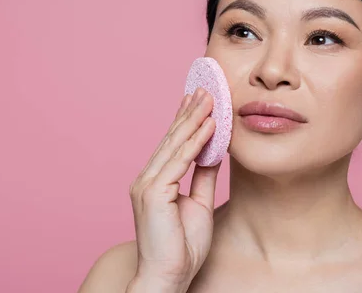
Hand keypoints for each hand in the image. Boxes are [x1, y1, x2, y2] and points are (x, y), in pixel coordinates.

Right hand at [127, 88, 221, 290]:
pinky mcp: (154, 192)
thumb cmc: (181, 246)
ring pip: (176, 144)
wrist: (168, 276)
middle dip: (190, 111)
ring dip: (195, 119)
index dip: (186, 120)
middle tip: (205, 88)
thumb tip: (214, 151)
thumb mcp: (198, 203)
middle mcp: (146, 178)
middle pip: (172, 138)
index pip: (173, 144)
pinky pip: (181, 161)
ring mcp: (147, 184)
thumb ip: (203, 176)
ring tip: (209, 97)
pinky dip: (196, 141)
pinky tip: (209, 124)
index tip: (197, 100)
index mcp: (155, 181)